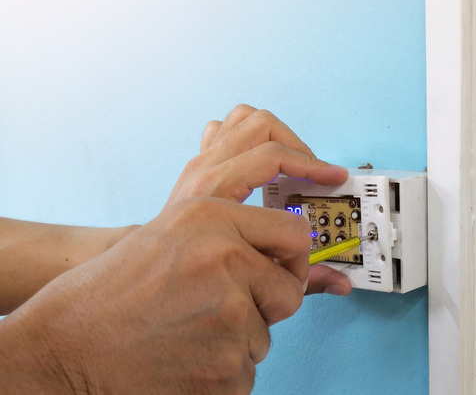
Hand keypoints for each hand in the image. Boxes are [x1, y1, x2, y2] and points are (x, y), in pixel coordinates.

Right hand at [0, 198, 310, 392]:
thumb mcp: (170, 236)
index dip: (294, 259)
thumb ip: (231, 235)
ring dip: (235, 341)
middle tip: (222, 312)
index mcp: (210, 217)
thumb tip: (295, 249)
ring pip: (264, 336)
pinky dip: (220, 373)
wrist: (64, 348)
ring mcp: (230, 315)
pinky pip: (246, 371)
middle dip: (267, 305)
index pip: (295, 235)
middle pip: (289, 292)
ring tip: (184, 334)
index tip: (286, 269)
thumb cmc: (112, 293)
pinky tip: (181, 361)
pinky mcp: (228, 368)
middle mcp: (226, 259)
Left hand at [167, 105, 351, 295]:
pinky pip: (226, 128)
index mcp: (216, 192)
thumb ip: (301, 280)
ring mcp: (200, 162)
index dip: (312, 166)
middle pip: (262, 126)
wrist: (152, 279)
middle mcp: (205, 170)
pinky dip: (250, 135)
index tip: (334, 178)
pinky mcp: (199, 163)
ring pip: (243, 117)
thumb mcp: (251, 277)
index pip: (272, 157)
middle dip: (297, 147)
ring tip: (294, 160)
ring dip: (276, 134)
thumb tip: (341, 283)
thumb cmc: (192, 276)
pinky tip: (264, 159)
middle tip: (315, 173)